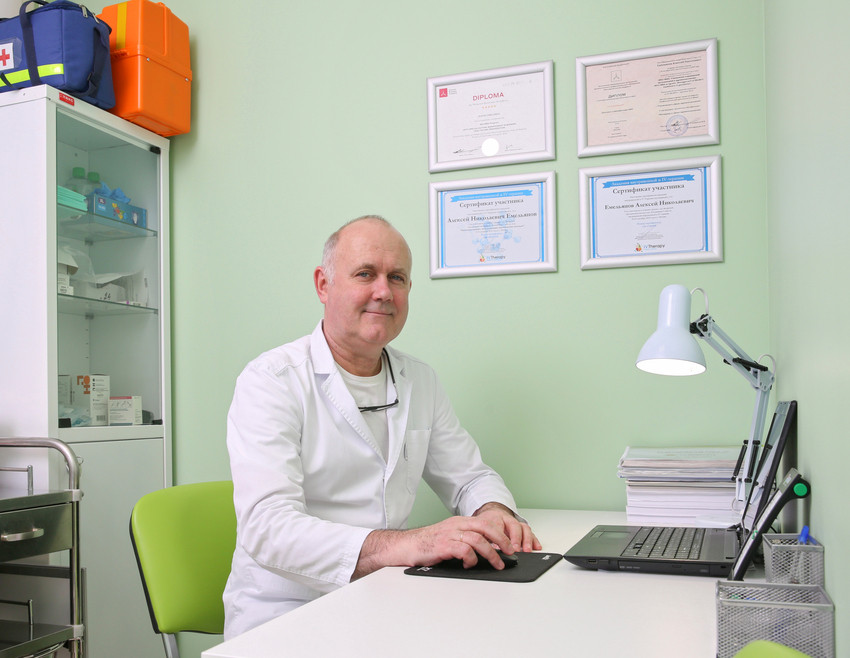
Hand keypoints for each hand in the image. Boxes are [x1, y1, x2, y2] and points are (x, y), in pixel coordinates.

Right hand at [352, 504, 540, 578]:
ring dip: (490, 553)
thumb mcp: (448, 538)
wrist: (403, 546)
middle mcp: (455, 525)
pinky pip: (463, 549)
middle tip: (509, 553)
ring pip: (477, 539)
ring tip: (496, 564)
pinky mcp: (442, 545)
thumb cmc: (426, 545)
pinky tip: (470, 564)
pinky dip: (471, 558)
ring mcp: (448, 534)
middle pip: (485, 527)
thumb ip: (465, 542)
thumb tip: (486, 553)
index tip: (510, 545)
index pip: (485, 523)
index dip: (500, 533)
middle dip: (501, 540)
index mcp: (458, 522)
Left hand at [473, 502, 541, 553]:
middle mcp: (506, 519)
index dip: (499, 538)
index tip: (500, 549)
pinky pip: (530, 532)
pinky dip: (534, 540)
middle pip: (513, 526)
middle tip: (515, 550)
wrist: (490, 514)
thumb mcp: (478, 529)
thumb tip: (483, 553)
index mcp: (493, 518)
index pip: (497, 526)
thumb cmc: (483, 524)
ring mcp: (515, 523)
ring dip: (526, 540)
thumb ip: (480, 539)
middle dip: (515, 539)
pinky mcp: (522, 528)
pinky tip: (536, 547)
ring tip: (526, 550)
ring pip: (523, 528)